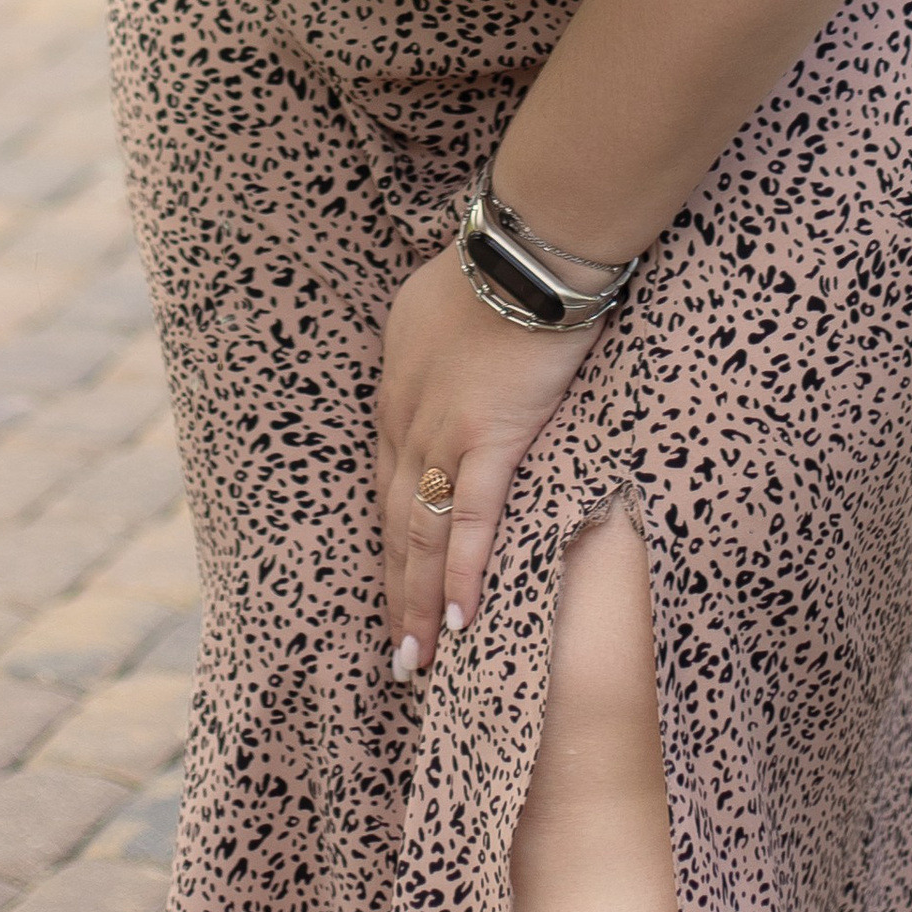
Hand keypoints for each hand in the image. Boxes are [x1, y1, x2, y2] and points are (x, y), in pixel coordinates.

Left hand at [375, 244, 593, 677]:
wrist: (525, 249)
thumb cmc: (493, 265)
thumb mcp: (434, 306)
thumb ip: (431, 350)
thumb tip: (442, 368)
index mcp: (396, 388)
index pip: (386, 481)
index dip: (388, 539)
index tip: (392, 585)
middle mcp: (407, 417)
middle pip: (394, 519)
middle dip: (395, 591)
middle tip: (397, 655)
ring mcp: (444, 432)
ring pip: (424, 533)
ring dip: (419, 603)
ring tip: (418, 662)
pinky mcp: (490, 439)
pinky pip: (472, 521)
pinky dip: (464, 575)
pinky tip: (463, 624)